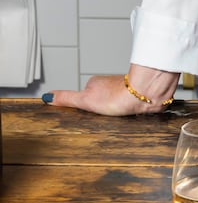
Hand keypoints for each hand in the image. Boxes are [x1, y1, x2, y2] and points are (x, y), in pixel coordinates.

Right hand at [43, 65, 179, 115]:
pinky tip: (128, 116)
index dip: (85, 107)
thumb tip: (47, 96)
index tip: (87, 114)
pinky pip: (128, 106)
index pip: (85, 97)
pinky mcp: (136, 96)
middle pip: (100, 100)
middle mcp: (110, 84)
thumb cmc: (117, 95)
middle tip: (102, 119)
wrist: (144, 94)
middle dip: (101, 111)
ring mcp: (123, 90)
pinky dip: (127, 111)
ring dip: (115, 111)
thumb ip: (67, 98)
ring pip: (115, 103)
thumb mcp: (85, 100)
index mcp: (96, 83)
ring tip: (115, 117)